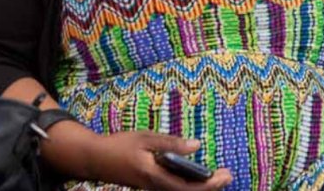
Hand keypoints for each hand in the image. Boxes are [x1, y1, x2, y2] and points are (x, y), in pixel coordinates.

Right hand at [87, 132, 231, 190]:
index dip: (208, 185)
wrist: (95, 159)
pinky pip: (174, 190)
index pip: (186, 187)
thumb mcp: (146, 138)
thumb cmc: (120, 146)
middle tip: (228, 175)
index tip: (225, 174)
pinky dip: (189, 186)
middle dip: (210, 187)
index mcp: (154, 176)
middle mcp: (154, 187)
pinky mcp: (150, 186)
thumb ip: (171, 143)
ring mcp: (152, 189)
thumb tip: (197, 146)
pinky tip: (198, 176)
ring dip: (201, 187)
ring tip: (218, 176)